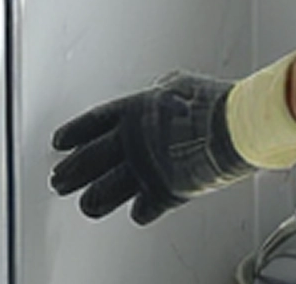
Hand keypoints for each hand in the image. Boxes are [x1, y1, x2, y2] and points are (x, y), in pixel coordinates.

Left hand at [49, 71, 253, 224]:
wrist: (236, 129)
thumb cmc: (214, 104)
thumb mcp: (180, 84)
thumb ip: (162, 90)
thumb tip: (162, 89)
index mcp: (133, 111)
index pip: (90, 124)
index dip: (72, 134)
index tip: (60, 144)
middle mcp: (132, 142)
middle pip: (88, 161)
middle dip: (70, 173)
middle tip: (60, 181)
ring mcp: (144, 169)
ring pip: (104, 192)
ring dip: (93, 200)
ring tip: (86, 204)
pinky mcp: (162, 194)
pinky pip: (142, 210)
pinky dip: (140, 211)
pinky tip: (138, 211)